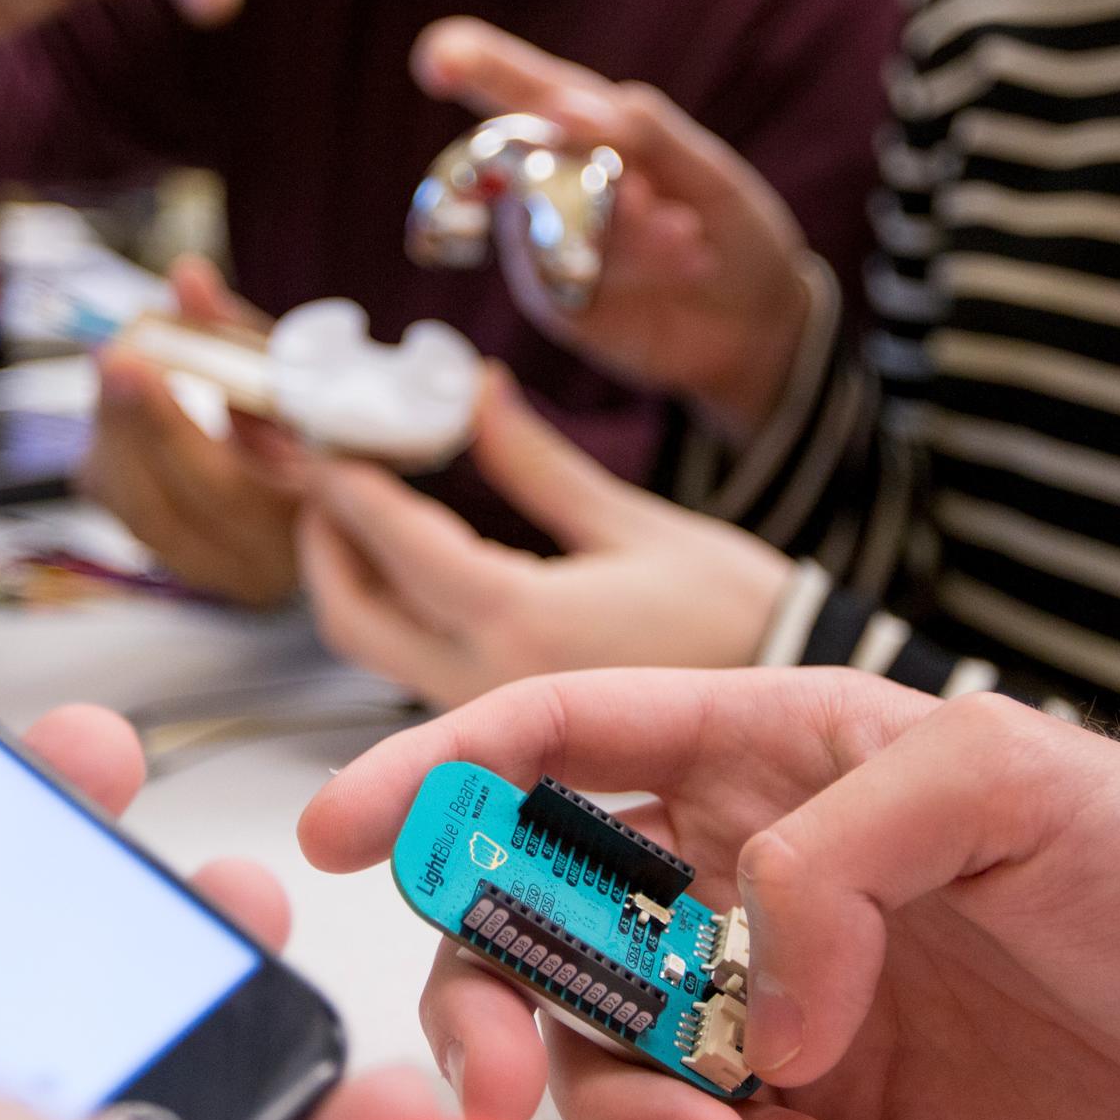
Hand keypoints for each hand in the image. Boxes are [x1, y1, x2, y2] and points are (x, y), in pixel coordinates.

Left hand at [77, 256, 307, 607]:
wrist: (336, 493)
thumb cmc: (326, 429)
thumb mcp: (299, 383)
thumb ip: (240, 335)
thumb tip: (186, 277)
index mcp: (303, 527)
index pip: (222, 488)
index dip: (167, 427)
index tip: (132, 361)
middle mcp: (251, 567)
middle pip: (161, 509)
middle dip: (127, 424)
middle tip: (112, 354)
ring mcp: (209, 571)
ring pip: (132, 511)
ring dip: (114, 433)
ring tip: (117, 364)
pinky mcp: (173, 557)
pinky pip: (124, 509)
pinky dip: (114, 449)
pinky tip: (120, 402)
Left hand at [296, 372, 792, 709]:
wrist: (798, 704)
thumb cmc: (739, 615)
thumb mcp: (634, 523)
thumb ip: (535, 462)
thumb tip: (476, 393)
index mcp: (519, 621)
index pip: (394, 542)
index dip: (344, 482)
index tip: (322, 435)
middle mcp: (486, 681)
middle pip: (351, 617)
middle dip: (325, 543)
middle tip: (325, 478)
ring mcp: (493, 714)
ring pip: (376, 651)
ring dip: (356, 581)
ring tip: (363, 515)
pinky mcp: (510, 727)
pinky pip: (420, 671)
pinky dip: (401, 614)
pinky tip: (422, 568)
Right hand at [300, 670, 1119, 1119]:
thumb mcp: (1014, 785)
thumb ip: (839, 851)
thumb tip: (750, 989)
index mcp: (781, 746)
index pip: (567, 733)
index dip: (437, 769)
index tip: (336, 831)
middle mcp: (753, 866)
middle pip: (538, 910)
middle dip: (483, 990)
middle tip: (489, 1077)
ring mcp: (777, 991)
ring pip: (600, 1044)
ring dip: (613, 1110)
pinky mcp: (817, 1100)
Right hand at [412, 18, 816, 437]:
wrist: (757, 324)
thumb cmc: (729, 227)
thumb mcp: (707, 170)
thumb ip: (644, 132)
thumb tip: (564, 107)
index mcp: (587, 125)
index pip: (516, 85)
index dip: (471, 63)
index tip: (437, 58)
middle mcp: (552, 178)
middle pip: (501, 152)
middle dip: (563, 169)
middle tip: (642, 194)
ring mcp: (543, 243)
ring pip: (544, 215)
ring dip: (624, 225)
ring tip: (686, 233)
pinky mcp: (553, 299)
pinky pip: (563, 272)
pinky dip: (632, 262)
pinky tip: (686, 260)